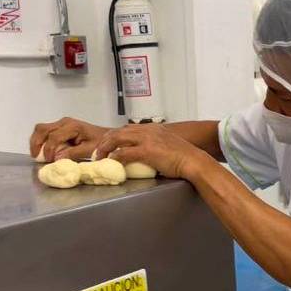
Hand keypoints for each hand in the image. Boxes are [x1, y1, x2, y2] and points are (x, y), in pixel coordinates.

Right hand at [30, 117, 110, 161]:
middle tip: (36, 157)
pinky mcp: (60, 127)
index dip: (49, 150)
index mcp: (73, 127)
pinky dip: (40, 140)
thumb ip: (73, 153)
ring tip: (36, 154)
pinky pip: (45, 131)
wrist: (106, 136)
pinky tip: (42, 151)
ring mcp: (62, 123)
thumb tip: (57, 158)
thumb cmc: (100, 143)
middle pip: (42, 129)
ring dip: (36, 141)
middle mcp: (65, 122)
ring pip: (41, 128)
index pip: (54, 137)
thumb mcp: (89, 150)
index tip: (49, 161)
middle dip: (37, 144)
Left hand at [93, 124, 213, 179]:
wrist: (193, 161)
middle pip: (118, 131)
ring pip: (117, 139)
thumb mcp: (167, 146)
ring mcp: (147, 139)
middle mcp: (147, 131)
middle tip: (98, 152)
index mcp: (152, 129)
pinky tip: (110, 162)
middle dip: (104, 141)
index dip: (114, 137)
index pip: (126, 129)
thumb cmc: (184, 157)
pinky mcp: (147, 151)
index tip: (107, 145)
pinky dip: (114, 157)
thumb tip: (148, 156)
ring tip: (99, 157)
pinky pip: (124, 152)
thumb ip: (155, 146)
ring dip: (105, 148)